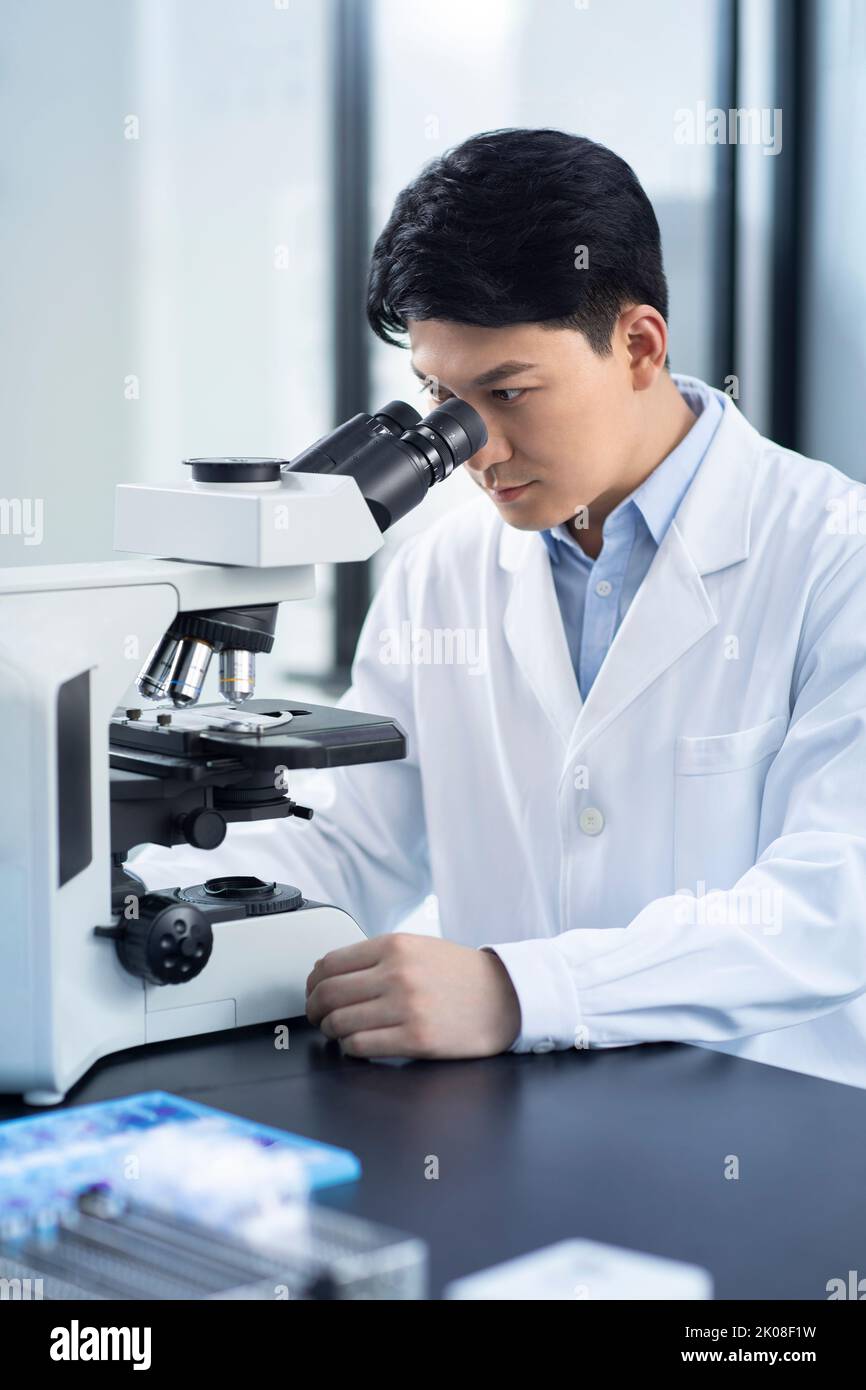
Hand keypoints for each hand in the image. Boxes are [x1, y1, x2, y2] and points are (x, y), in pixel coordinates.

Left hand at [305, 933, 520, 1058]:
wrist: (506, 997)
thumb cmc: (462, 975)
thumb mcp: (418, 947)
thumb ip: (376, 957)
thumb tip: (328, 974)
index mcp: (394, 945)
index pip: (328, 964)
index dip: (312, 984)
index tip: (312, 993)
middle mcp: (396, 973)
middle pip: (327, 994)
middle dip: (314, 1010)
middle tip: (318, 1017)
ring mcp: (405, 1007)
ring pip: (340, 1022)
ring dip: (331, 1032)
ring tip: (339, 1033)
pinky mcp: (415, 1038)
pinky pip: (361, 1046)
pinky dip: (351, 1048)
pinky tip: (358, 1045)